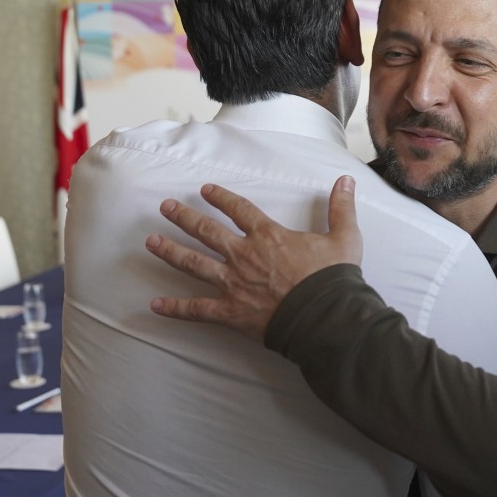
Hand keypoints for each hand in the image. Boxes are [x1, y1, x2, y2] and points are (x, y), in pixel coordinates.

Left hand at [146, 178, 362, 339]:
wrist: (324, 316)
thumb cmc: (333, 278)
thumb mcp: (345, 237)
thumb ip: (341, 208)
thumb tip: (346, 181)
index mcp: (268, 236)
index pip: (239, 209)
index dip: (222, 198)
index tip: (206, 190)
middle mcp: (244, 255)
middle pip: (206, 231)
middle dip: (183, 217)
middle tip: (165, 207)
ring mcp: (233, 284)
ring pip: (193, 263)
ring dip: (170, 251)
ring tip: (150, 242)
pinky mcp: (229, 312)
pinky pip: (197, 310)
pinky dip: (175, 308)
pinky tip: (155, 305)